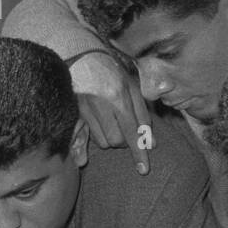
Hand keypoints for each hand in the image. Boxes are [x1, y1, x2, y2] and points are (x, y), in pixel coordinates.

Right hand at [69, 52, 152, 173]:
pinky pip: (89, 138)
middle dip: (124, 141)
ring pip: (103, 142)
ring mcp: (87, 111)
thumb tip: (151, 144)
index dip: (139, 152)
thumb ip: (143, 114)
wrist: (82, 57)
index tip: (144, 170)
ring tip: (111, 123)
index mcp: (119, 96)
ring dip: (111, 139)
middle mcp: (102, 105)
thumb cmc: (112, 72)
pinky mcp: (76, 115)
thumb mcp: (132, 87)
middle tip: (125, 128)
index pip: (133, 131)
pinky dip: (96, 139)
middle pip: (117, 141)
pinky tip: (97, 131)